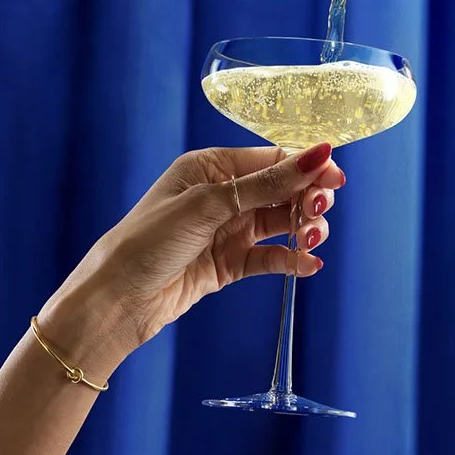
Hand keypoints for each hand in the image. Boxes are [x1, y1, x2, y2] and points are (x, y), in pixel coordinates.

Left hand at [38, 143, 343, 362]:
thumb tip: (317, 155)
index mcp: (212, 168)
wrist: (118, 299)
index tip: (335, 178)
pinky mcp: (231, 263)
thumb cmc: (149, 239)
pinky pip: (271, 256)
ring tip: (311, 239)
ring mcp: (229, 230)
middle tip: (320, 211)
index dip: (306, 167)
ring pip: (281, 222)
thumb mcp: (209, 205)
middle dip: (308, 198)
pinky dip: (292, 259)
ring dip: (304, 228)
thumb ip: (266, 184)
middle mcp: (223, 195)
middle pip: (282, 190)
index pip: (271, 160)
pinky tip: (308, 265)